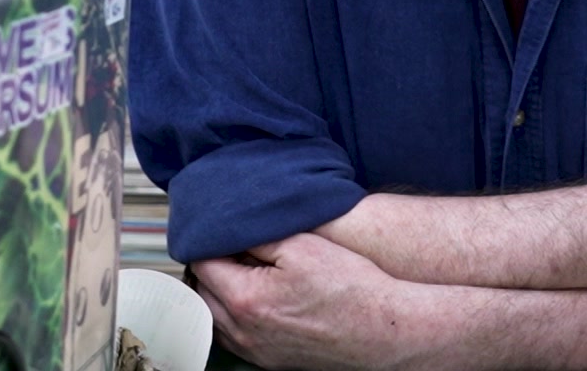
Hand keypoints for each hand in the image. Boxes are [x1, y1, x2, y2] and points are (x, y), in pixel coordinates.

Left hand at [193, 233, 426, 370]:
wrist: (383, 329)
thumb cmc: (351, 288)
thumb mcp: (303, 245)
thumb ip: (258, 236)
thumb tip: (231, 228)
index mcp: (246, 299)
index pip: (203, 264)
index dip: (210, 241)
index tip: (222, 228)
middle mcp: (244, 331)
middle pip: (202, 293)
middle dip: (212, 267)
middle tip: (231, 246)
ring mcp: (256, 350)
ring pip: (214, 318)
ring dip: (219, 293)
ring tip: (242, 270)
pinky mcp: (269, 361)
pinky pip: (233, 337)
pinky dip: (234, 316)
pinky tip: (256, 297)